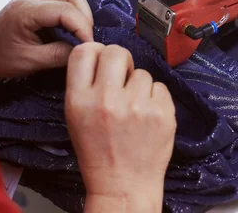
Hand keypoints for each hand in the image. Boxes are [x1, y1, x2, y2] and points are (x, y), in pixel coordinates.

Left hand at [0, 0, 93, 77]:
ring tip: (81, 32)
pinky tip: (72, 24)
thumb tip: (83, 51)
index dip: (83, 28)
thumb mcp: (29, 63)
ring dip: (81, 10)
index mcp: (25, 11)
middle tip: (87, 40)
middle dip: (85, 16)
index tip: (89, 46)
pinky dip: (73, 6)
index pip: (66, 10)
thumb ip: (58, 56)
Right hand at [65, 43, 175, 212]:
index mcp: (79, 100)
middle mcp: (106, 99)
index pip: (84, 51)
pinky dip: (156, 98)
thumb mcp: (76, 117)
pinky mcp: (162, 113)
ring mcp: (137, 106)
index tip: (101, 61)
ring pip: (142, 72)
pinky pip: (160, 86)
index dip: (95, 51)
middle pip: (116, 52)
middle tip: (123, 78)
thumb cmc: (98, 152)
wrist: (124, 186)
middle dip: (121, 61)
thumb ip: (85, 85)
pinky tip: (148, 117)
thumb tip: (101, 54)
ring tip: (135, 109)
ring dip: (139, 85)